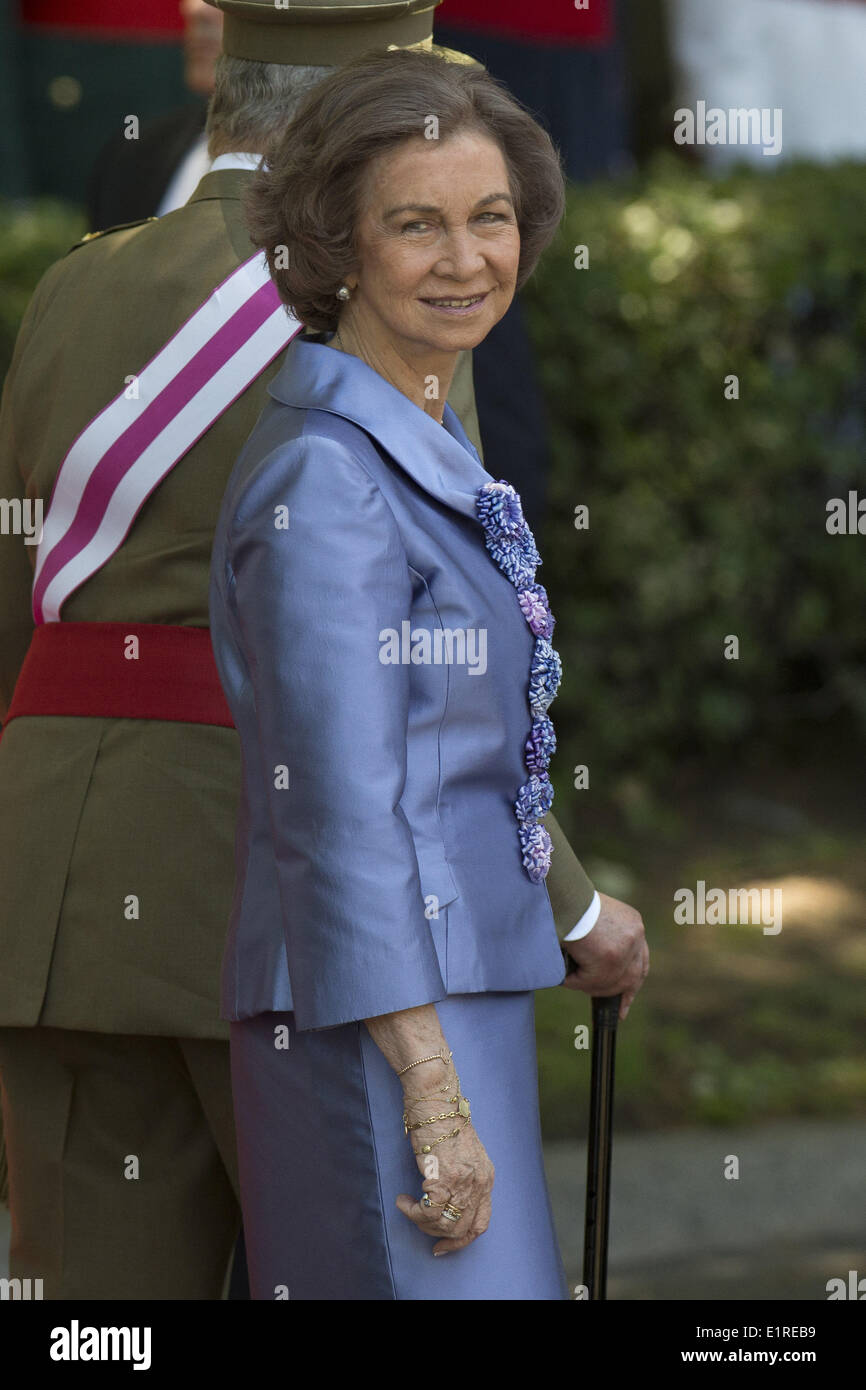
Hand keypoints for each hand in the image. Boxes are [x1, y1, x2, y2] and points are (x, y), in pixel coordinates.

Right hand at [395, 1065, 493, 1254]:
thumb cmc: (441, 1121)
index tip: (443, 1246)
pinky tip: (403, 1200)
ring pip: (443, 1224)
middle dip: (437, 1234)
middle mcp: (479, 1181)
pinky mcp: (443, 1177)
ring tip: (408, 1206)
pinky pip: (427, 1211)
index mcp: (486, 1177)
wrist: (435, 1098)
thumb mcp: (462, 1153)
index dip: (461, 1240)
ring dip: (421, 1221)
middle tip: (419, 1225)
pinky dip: (412, 1211)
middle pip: (462, 1228)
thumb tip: (447, 1203)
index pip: (481, 1222)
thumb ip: (462, 1177)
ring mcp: (463, 1181)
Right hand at [562, 891, 647, 1020]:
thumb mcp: (595, 918)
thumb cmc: (570, 903)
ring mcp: (624, 949)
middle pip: (634, 976)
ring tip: (570, 979)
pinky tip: (564, 975)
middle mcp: (635, 935)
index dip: (635, 979)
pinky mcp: (608, 960)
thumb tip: (595, 963)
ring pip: (609, 983)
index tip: (629, 994)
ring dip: (588, 985)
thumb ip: (603, 938)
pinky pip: (589, 982)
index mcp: (633, 923)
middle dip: (622, 994)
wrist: (561, 895)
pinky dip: (574, 982)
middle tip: (620, 1011)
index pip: (641, 959)